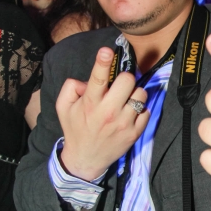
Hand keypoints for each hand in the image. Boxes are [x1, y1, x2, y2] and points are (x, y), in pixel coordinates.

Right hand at [57, 47, 148, 180]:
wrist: (86, 159)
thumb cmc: (75, 129)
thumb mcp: (64, 107)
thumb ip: (71, 87)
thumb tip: (86, 79)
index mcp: (90, 103)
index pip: (98, 78)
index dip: (103, 62)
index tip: (107, 51)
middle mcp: (108, 112)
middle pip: (128, 80)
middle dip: (124, 79)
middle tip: (119, 86)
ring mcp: (123, 123)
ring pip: (141, 94)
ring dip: (135, 94)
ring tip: (126, 101)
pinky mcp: (134, 133)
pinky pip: (147, 111)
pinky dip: (140, 111)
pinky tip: (130, 115)